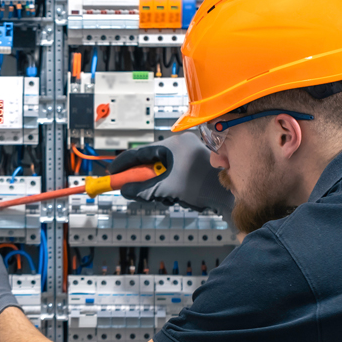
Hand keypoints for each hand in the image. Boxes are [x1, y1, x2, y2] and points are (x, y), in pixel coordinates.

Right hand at [108, 132, 234, 222]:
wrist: (228, 195)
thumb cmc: (203, 186)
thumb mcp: (166, 188)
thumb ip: (142, 190)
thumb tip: (126, 190)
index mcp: (174, 144)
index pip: (141, 152)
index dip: (124, 164)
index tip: (113, 172)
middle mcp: (181, 146)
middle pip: (151, 164)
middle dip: (145, 180)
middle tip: (136, 191)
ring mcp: (188, 157)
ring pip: (162, 173)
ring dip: (160, 188)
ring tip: (170, 197)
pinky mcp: (193, 168)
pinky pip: (173, 177)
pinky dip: (170, 189)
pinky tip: (179, 197)